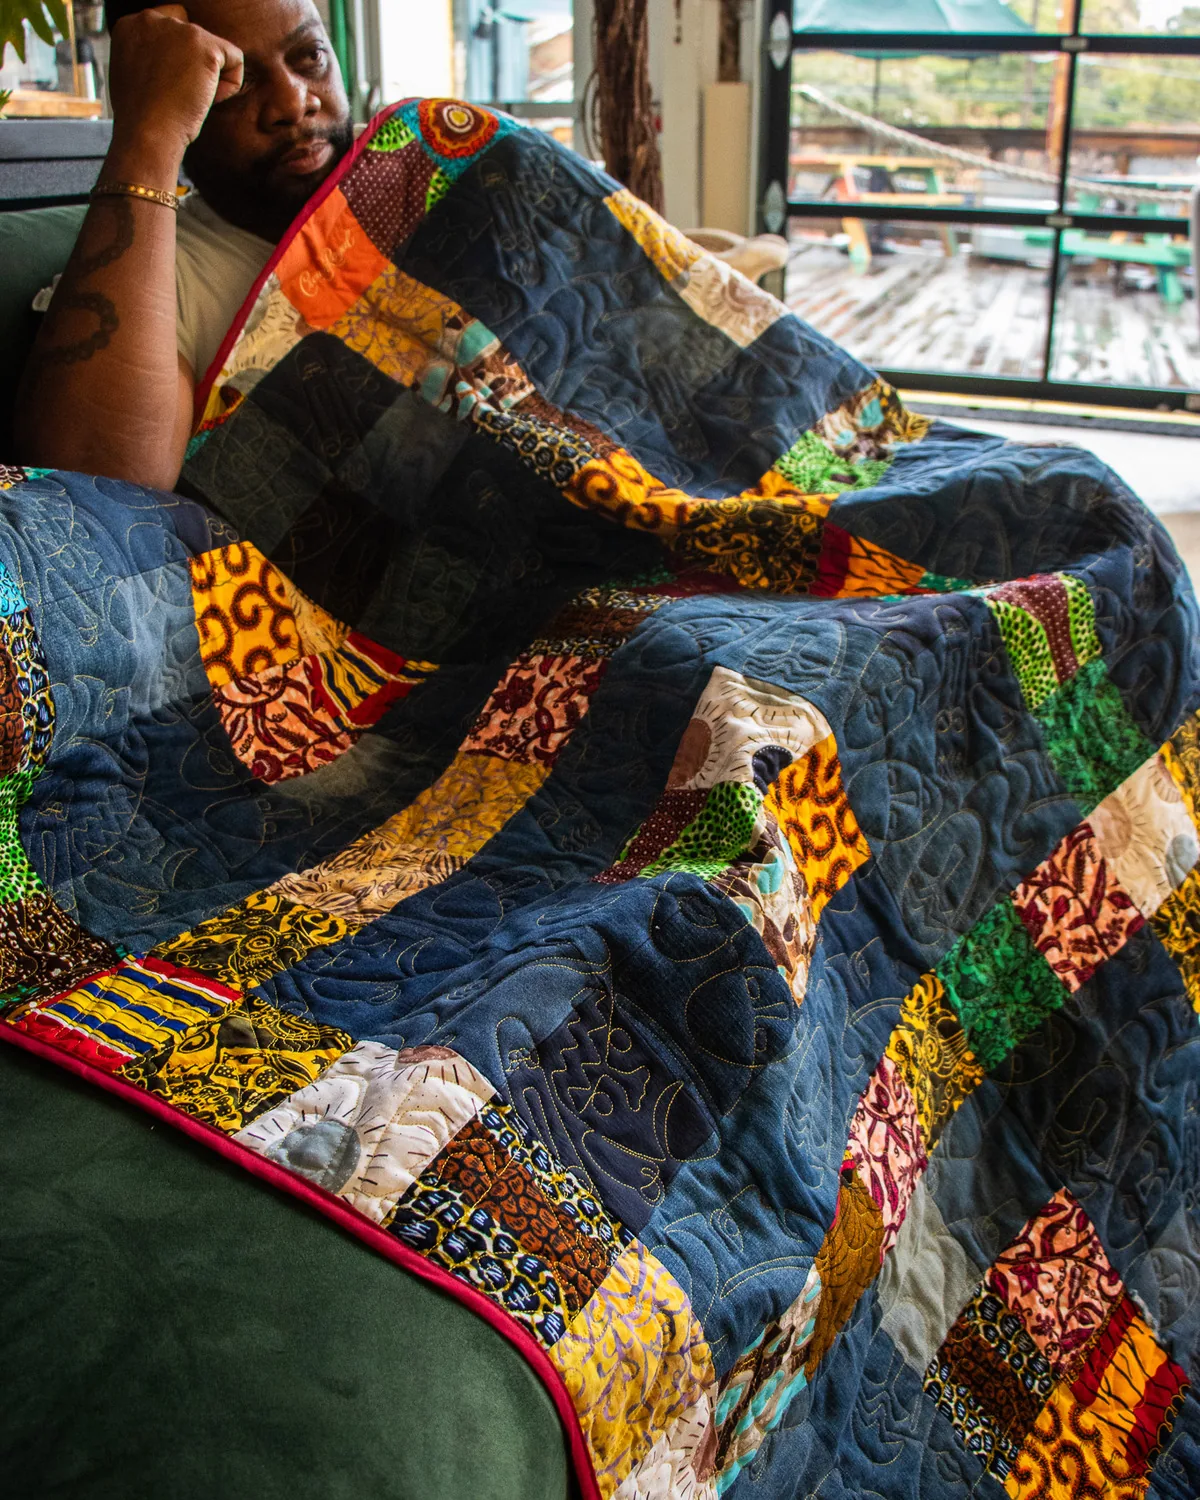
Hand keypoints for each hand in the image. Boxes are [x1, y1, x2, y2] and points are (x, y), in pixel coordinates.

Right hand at [107, 5, 243, 176]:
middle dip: (194, 70)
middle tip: (176, 96)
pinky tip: (206, 100)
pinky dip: (229, 86)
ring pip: (215, 51)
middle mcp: (152, 19)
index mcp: (131, 25)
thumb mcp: (135, 74)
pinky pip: (235, 60)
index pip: (172, 30)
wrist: (147, 132)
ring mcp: (178, 29)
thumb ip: (152, 56)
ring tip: (187, 99)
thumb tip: (177, 61)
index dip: (178, 60)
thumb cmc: (142, 117)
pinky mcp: (204, 45)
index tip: (168, 86)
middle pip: (195, 39)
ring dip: (208, 81)